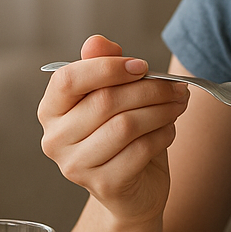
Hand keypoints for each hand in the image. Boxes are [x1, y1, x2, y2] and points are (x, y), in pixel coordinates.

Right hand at [38, 35, 189, 222]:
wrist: (134, 189)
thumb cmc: (123, 135)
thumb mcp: (115, 95)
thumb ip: (105, 66)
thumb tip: (97, 41)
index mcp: (51, 110)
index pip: (68, 79)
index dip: (108, 68)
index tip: (142, 66)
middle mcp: (55, 140)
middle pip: (105, 101)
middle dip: (150, 89)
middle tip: (177, 87)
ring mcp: (76, 166)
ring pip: (126, 125)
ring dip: (162, 110)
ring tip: (179, 104)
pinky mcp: (103, 185)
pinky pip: (140, 150)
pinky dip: (163, 135)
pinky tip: (170, 130)